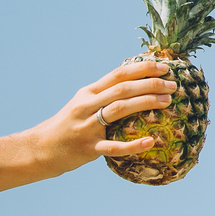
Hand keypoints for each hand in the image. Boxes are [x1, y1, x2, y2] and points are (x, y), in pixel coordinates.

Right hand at [25, 59, 176, 176]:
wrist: (41, 148)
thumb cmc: (71, 124)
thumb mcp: (84, 103)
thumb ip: (107, 93)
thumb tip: (140, 81)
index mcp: (89, 92)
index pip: (119, 74)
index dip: (143, 68)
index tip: (165, 67)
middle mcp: (86, 106)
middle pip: (122, 89)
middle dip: (150, 84)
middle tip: (173, 85)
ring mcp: (86, 127)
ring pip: (118, 110)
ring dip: (145, 103)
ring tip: (168, 102)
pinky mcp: (88, 148)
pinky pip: (113, 147)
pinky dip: (133, 145)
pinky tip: (151, 142)